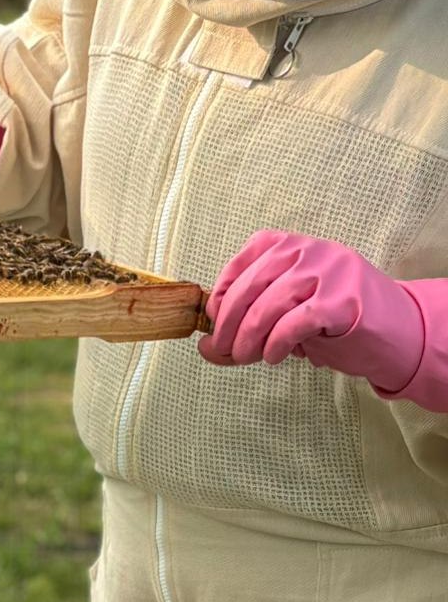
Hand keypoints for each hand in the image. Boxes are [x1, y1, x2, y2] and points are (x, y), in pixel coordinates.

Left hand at [198, 230, 425, 394]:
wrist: (396, 331)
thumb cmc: (334, 321)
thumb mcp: (285, 314)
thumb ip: (246, 325)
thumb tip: (206, 349)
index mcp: (291, 245)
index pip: (242, 262)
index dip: (221, 296)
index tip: (215, 323)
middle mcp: (309, 251)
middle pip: (249, 287)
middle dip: (229, 325)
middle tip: (225, 351)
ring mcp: (327, 272)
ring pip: (267, 306)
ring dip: (248, 339)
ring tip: (248, 357)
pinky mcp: (341, 301)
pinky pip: (293, 324)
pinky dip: (275, 344)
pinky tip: (274, 356)